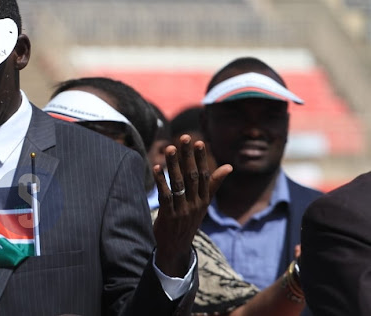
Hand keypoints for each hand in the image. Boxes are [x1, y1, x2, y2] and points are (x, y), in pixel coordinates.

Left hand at [152, 135, 231, 276]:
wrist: (176, 248)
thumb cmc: (189, 221)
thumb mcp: (203, 204)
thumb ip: (214, 185)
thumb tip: (229, 166)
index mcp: (204, 200)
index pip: (205, 176)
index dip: (201, 159)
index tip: (199, 142)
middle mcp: (195, 204)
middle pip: (192, 176)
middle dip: (188, 156)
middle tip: (184, 137)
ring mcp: (183, 210)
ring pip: (178, 184)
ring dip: (173, 165)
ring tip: (169, 148)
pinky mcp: (169, 216)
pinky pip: (165, 195)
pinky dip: (161, 181)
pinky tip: (156, 167)